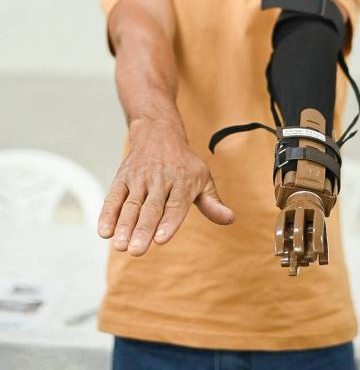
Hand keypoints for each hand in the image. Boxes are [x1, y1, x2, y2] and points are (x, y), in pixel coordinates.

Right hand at [97, 120, 234, 255]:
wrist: (158, 134)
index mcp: (183, 181)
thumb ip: (212, 202)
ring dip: (124, 225)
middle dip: (143, 229)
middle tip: (136, 250)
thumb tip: (230, 218)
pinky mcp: (122, 178)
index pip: (176, 205)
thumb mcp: (202, 177)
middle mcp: (161, 180)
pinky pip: (114, 196)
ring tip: (120, 245)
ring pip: (131, 204)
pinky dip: (107, 213)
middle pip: (151, 207)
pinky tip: (104, 231)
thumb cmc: (184, 164)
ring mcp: (140, 179)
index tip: (160, 240)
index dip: (168, 222)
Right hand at [275, 191, 327, 274]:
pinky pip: (279, 226)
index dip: (317, 239)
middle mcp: (303, 208)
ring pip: (283, 227)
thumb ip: (321, 243)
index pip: (318, 225)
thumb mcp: (320, 227)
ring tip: (282, 255)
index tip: (317, 253)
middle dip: (298, 239)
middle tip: (299, 253)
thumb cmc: (315, 221)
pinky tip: (278, 253)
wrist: (304, 198)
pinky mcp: (282, 214)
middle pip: (299, 224)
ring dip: (285, 240)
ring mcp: (291, 210)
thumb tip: (323, 263)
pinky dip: (278, 240)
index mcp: (317, 212)